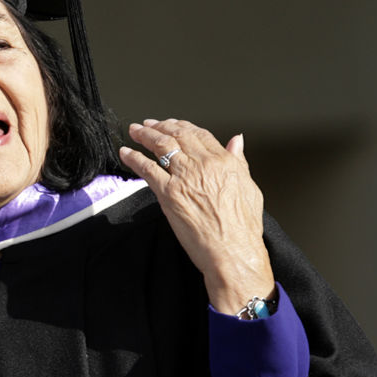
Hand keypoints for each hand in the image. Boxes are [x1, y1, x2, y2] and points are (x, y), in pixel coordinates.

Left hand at [119, 119, 274, 313]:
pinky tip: (126, 152)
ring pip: (160, 146)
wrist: (233, 253)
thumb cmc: (243, 229)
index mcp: (224, 162)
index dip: (182, 125)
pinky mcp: (168, 193)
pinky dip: (134, 157)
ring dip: (144, 135)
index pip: (199, 134)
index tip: (173, 124)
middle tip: (149, 124)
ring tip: (136, 131)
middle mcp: (203, 165)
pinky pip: (147, 168)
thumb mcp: (249, 188)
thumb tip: (236, 142)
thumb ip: (239, 161)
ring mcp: (184, 177)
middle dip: (160, 126)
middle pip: (177, 135)